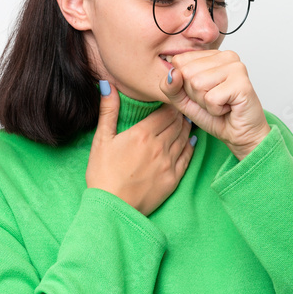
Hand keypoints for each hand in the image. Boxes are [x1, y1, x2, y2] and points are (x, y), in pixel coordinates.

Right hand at [86, 80, 195, 216]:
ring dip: (185, 127)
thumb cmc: (103, 174)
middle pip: (177, 123)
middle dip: (178, 114)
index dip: (170, 103)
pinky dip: (190, 146)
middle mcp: (160, 146)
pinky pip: (187, 157)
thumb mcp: (102, 140)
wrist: (112, 208)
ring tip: (184, 121)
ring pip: (184, 137)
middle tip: (179, 108)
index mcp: (142, 133)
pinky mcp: (174, 179)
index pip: (166, 111)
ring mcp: (169, 163)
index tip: (170, 99)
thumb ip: (108, 111)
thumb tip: (108, 85)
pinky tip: (190, 141)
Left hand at [159, 50, 269, 160]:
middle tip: (213, 100)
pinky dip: (215, 109)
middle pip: (187, 72)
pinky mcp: (242, 82)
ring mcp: (235, 67)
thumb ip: (171, 87)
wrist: (240, 135)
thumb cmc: (216, 116)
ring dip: (205, 103)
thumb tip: (172, 73)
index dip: (184, 85)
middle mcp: (225, 56)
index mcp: (211, 55)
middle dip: (195, 95)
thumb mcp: (184, 101)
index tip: (203, 92)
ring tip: (221, 104)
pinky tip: (228, 108)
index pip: (179, 62)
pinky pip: (211, 98)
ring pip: (198, 84)